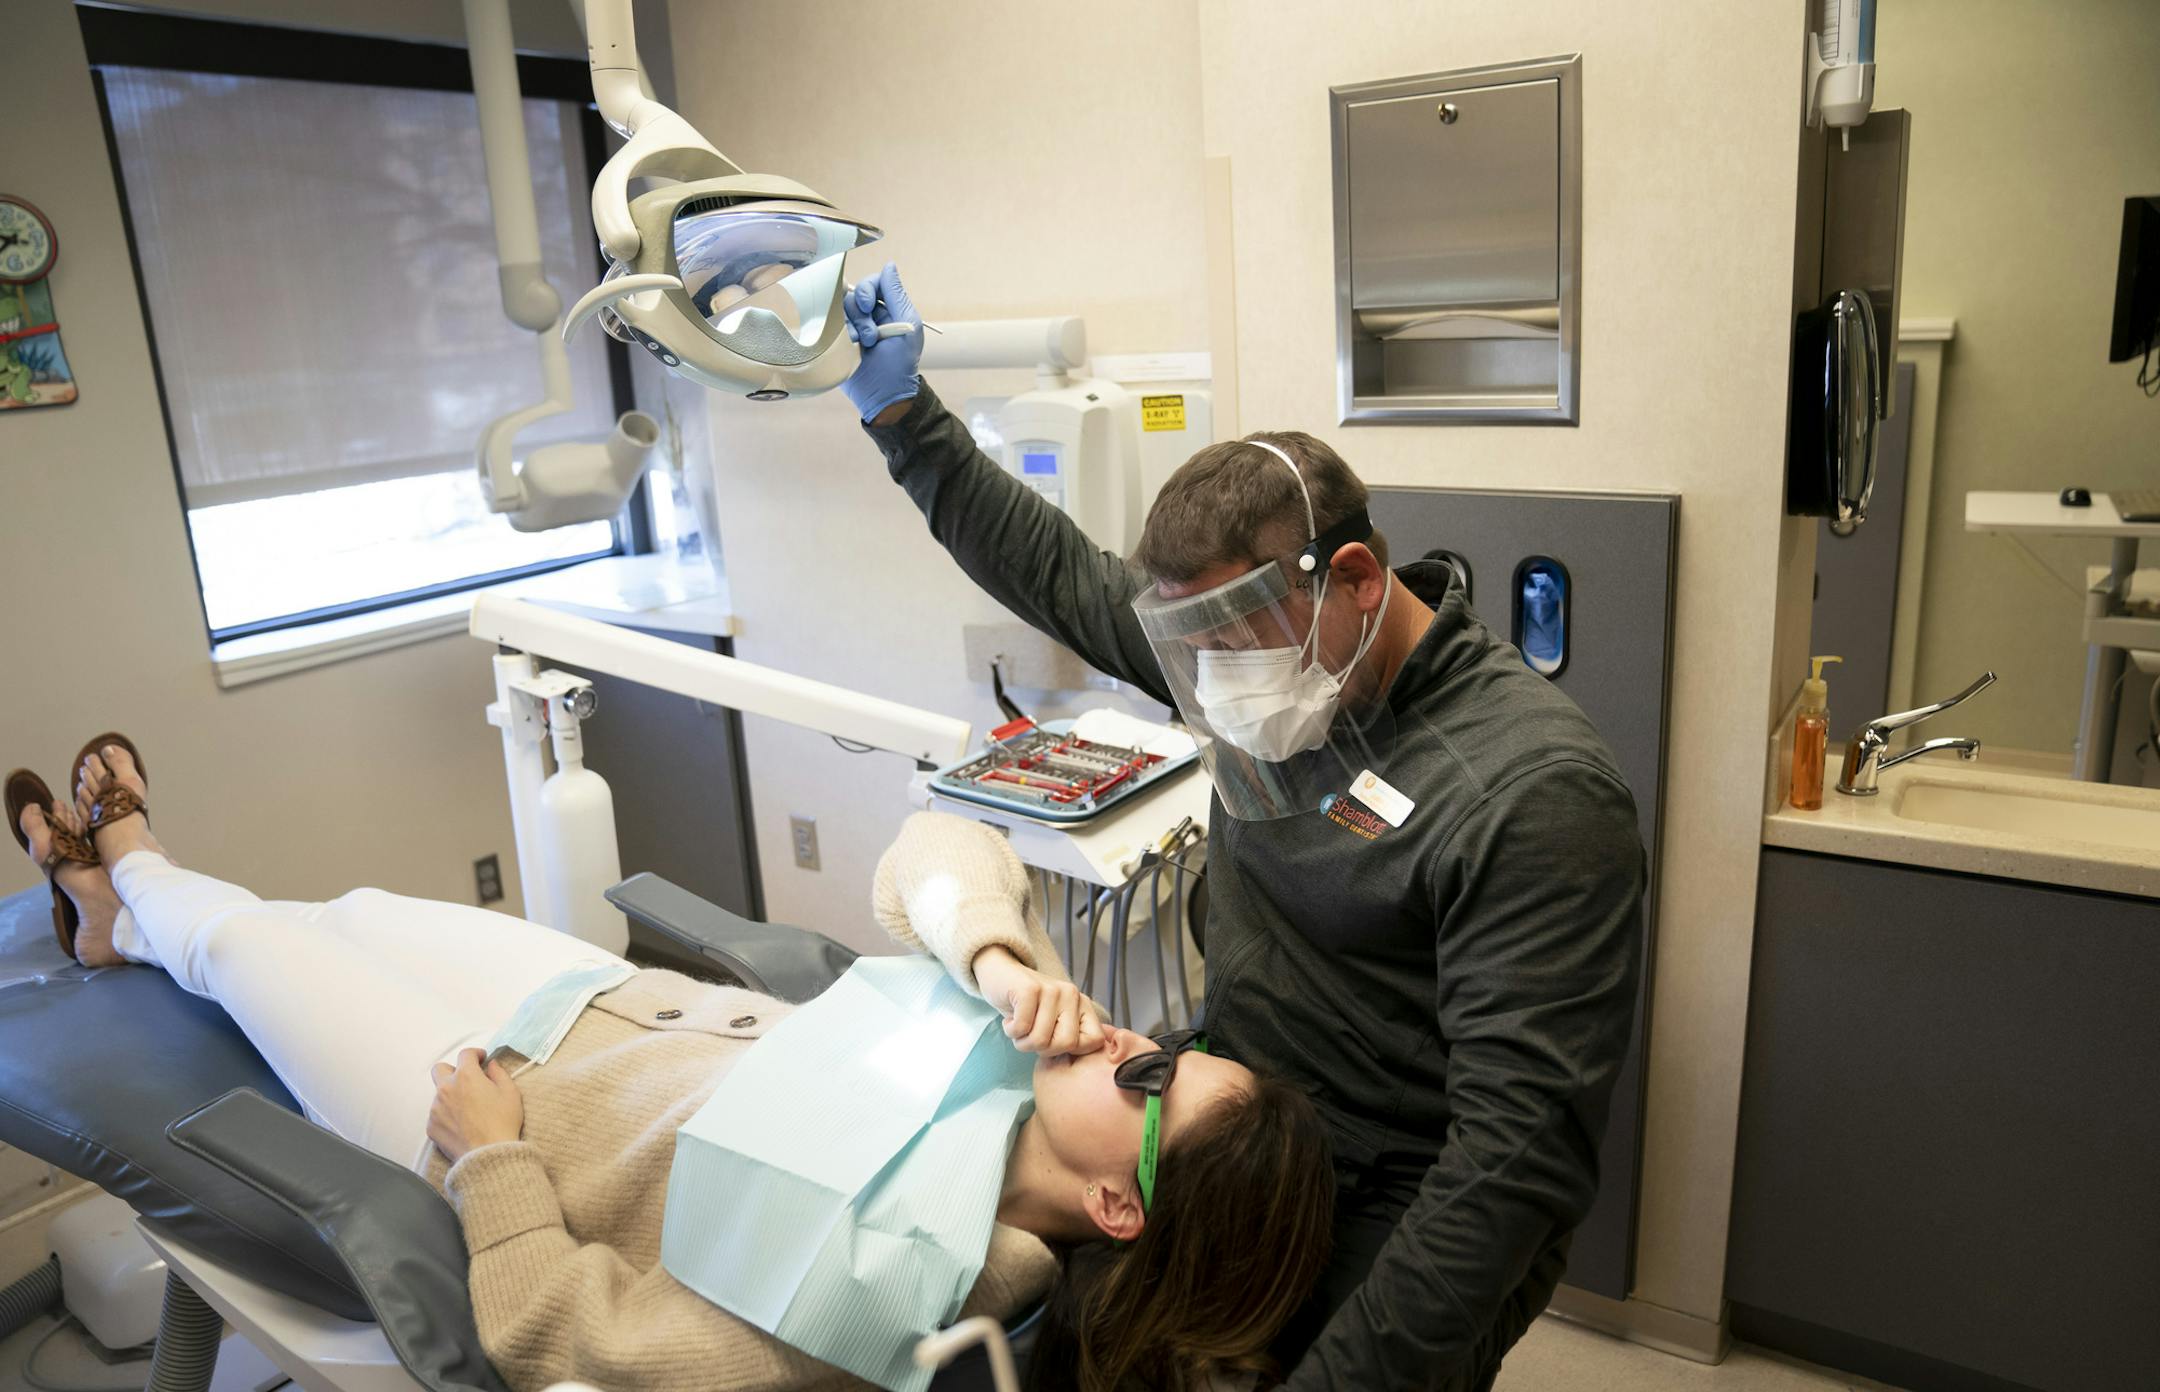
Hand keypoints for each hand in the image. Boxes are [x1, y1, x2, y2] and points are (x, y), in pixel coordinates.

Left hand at [428, 1049, 524, 1163]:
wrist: (488, 1155)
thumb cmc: (503, 1122)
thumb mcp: (510, 1093)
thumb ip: (499, 1073)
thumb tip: (491, 1065)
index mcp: (466, 1076)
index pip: (465, 1054)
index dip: (475, 1054)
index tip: (481, 1059)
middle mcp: (446, 1088)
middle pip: (440, 1069)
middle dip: (453, 1070)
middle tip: (467, 1080)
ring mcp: (436, 1108)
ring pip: (439, 1094)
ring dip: (451, 1095)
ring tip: (468, 1110)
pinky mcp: (431, 1126)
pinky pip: (437, 1114)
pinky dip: (447, 1115)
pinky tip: (461, 1125)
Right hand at [840, 261, 923, 421]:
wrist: (883, 395)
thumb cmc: (901, 363)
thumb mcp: (907, 325)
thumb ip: (896, 294)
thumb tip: (889, 265)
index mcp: (887, 308)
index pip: (871, 283)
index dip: (867, 290)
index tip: (868, 306)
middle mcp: (867, 315)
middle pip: (852, 295)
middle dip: (860, 314)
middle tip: (871, 336)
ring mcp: (850, 327)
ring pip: (839, 309)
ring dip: (852, 326)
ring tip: (863, 345)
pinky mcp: (836, 341)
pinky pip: (827, 324)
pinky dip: (838, 333)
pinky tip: (849, 348)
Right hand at [974, 946, 1105, 1056]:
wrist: (1000, 973)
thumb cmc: (1026, 1007)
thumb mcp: (1054, 1022)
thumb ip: (1068, 1037)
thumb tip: (1078, 1067)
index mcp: (1082, 1004)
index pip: (1095, 1041)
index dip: (1071, 1051)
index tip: (1053, 1041)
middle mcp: (1071, 994)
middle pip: (1066, 1044)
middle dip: (1042, 1048)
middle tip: (1031, 1034)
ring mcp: (1051, 989)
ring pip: (1041, 1040)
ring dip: (1022, 1041)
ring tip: (1019, 1026)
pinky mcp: (1029, 989)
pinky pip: (1022, 1028)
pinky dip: (1011, 1031)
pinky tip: (1010, 1019)